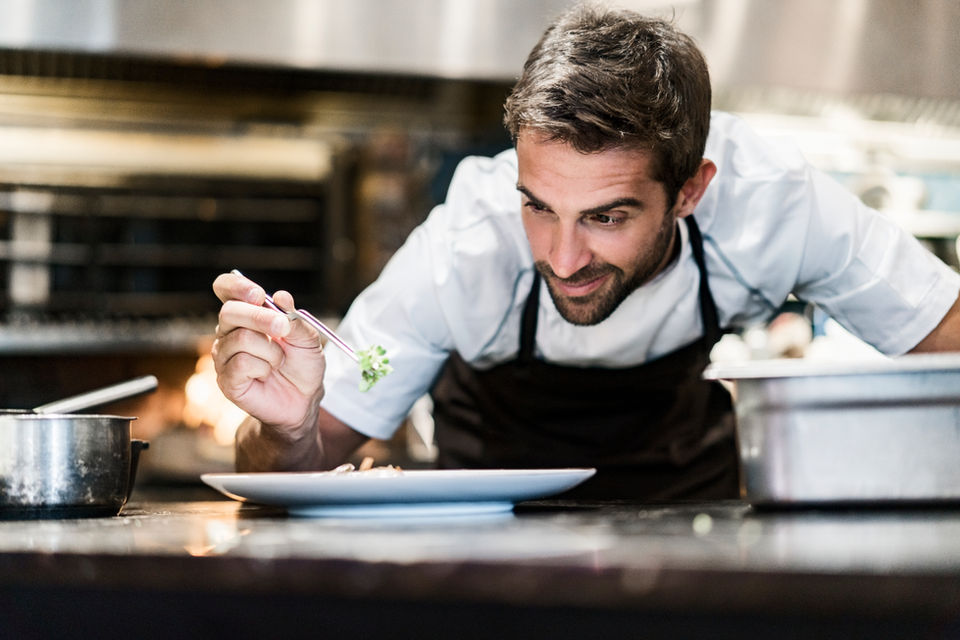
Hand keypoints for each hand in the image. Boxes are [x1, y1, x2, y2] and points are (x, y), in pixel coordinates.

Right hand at [211, 272, 325, 433]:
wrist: (303, 400)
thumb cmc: (302, 365)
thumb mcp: (308, 339)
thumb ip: (295, 319)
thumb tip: (280, 297)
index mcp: (246, 315)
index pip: (225, 289)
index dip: (235, 286)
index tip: (257, 294)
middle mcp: (229, 332)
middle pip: (230, 311)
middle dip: (260, 318)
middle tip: (283, 328)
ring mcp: (224, 356)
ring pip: (240, 339)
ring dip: (270, 350)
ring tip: (278, 361)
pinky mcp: (226, 379)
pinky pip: (240, 364)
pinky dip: (262, 368)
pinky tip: (266, 375)